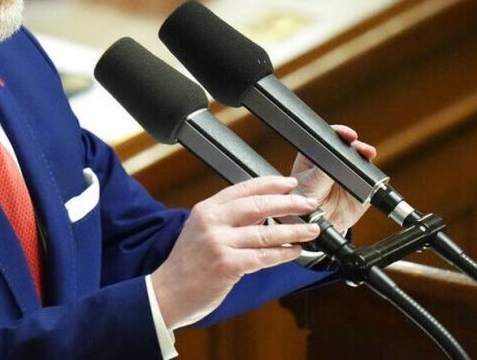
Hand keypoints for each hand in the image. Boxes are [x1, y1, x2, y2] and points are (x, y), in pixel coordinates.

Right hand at [151, 176, 319, 329]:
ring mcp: (218, 243)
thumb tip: (264, 212)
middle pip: (258, 205)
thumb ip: (228, 219)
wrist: (166, 293)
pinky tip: (295, 252)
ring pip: (266, 232)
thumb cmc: (186, 265)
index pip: (244, 188)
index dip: (270, 184)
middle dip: (289, 203)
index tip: (290, 183)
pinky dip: (283, 254)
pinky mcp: (226, 265)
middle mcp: (212, 222)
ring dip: (293, 230)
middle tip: (308, 204)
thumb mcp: (201, 231)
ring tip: (311, 229)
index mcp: (207, 209)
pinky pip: (263, 257)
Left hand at [291, 125, 377, 233]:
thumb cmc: (303, 203)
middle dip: (355, 143)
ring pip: (360, 159)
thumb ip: (321, 173)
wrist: (315, 227)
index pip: (327, 139)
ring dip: (365, 154)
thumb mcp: (308, 186)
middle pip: (347, 146)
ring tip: (367, 153)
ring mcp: (347, 174)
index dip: (338, 133)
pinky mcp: (360, 189)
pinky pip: (370, 180)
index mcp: (314, 157)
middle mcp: (332, 163)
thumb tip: (335, 161)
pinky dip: (373, 177)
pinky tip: (371, 176)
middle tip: (357, 145)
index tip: (346, 134)